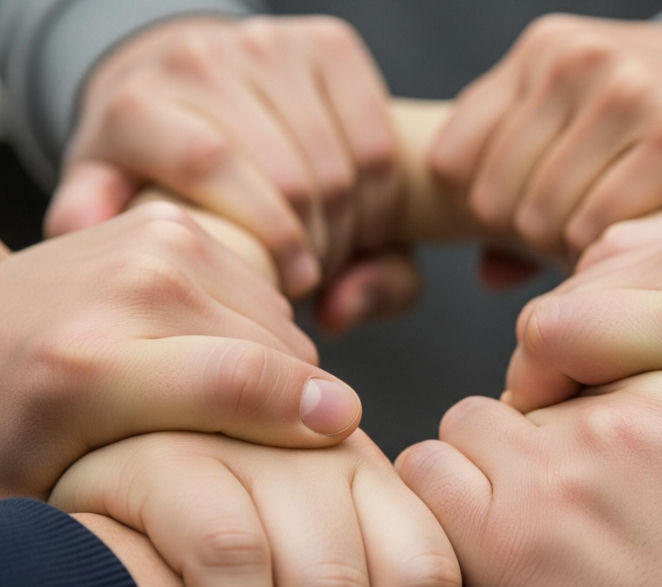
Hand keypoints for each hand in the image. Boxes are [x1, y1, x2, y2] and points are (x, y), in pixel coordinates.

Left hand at [0, 203, 359, 499]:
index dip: (306, 412)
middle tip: (244, 445)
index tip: (345, 430)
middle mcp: (129, 287)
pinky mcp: (173, 224)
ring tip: (214, 399)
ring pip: (275, 325)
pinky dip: (254, 331)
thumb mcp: (61, 497)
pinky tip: (207, 353)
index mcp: (85, 367)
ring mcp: (155, 243)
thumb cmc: (15, 427)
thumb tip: (250, 531)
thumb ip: (141, 519)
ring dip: (271, 369)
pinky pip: (261, 294)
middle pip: (272, 356)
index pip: (238, 383)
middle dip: (285, 407)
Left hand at [48, 15, 415, 322]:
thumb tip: (97, 232)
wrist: (190, 96)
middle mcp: (199, 59)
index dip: (266, 236)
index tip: (291, 286)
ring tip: (335, 250)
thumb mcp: (135, 217)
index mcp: (136, 105)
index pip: (211, 164)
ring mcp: (267, 44)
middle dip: (317, 245)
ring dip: (352, 226)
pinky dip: (382, 194)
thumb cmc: (173, 180)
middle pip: (289, 176)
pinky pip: (376, 139)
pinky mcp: (327, 43)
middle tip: (314, 276)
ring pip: (339, 165)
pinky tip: (363, 217)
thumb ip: (125, 235)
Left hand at [431, 12, 661, 258]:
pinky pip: (599, 229)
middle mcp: (577, 61)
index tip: (538, 228)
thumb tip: (485, 274)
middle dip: (534, 240)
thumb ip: (538, 193)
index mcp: (548, 50)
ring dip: (580, 252)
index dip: (487, 212)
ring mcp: (628, 93)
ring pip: (541, 220)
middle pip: (493, 200)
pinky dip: (620, 253)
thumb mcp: (615, 139)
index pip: (454, 160)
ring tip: (637, 234)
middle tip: (598, 241)